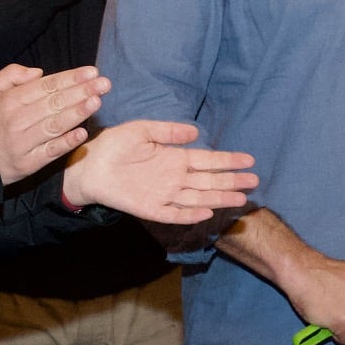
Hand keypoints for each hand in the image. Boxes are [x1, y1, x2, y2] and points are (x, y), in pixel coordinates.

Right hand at [0, 63, 108, 183]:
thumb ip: (10, 75)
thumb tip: (38, 72)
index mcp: (10, 101)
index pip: (46, 86)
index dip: (70, 78)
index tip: (92, 72)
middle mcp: (17, 120)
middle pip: (54, 103)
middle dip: (81, 91)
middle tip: (104, 84)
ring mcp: (23, 143)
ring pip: (54, 125)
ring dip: (77, 113)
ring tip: (96, 102)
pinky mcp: (28, 163)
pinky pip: (50, 152)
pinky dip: (66, 143)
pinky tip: (82, 133)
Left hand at [58, 119, 254, 224]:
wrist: (89, 166)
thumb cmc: (114, 145)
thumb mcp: (142, 130)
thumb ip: (168, 132)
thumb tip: (195, 131)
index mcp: (175, 158)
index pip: (207, 160)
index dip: (228, 160)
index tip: (249, 160)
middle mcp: (174, 178)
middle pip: (209, 181)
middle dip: (232, 181)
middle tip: (255, 181)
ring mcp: (164, 194)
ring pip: (199, 198)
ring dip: (219, 198)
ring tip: (241, 198)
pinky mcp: (151, 209)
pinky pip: (174, 214)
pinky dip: (190, 214)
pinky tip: (207, 212)